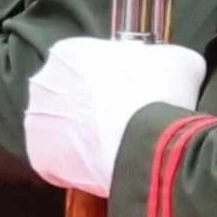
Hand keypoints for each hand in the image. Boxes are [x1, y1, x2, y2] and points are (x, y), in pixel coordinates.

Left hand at [27, 34, 205, 195]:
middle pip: (69, 94)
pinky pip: (59, 160)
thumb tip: (167, 65)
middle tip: (123, 119)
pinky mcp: (40, 157)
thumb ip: (162, 56)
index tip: (129, 89)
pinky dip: (78, 164)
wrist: (149, 140)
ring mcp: (36, 121)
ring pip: (60, 127)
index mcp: (68, 53)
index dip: (110, 77)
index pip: (85, 61)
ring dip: (82, 134)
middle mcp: (42, 83)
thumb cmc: (161, 93)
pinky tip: (105, 162)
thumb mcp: (179, 59)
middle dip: (92, 106)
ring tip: (116, 143)